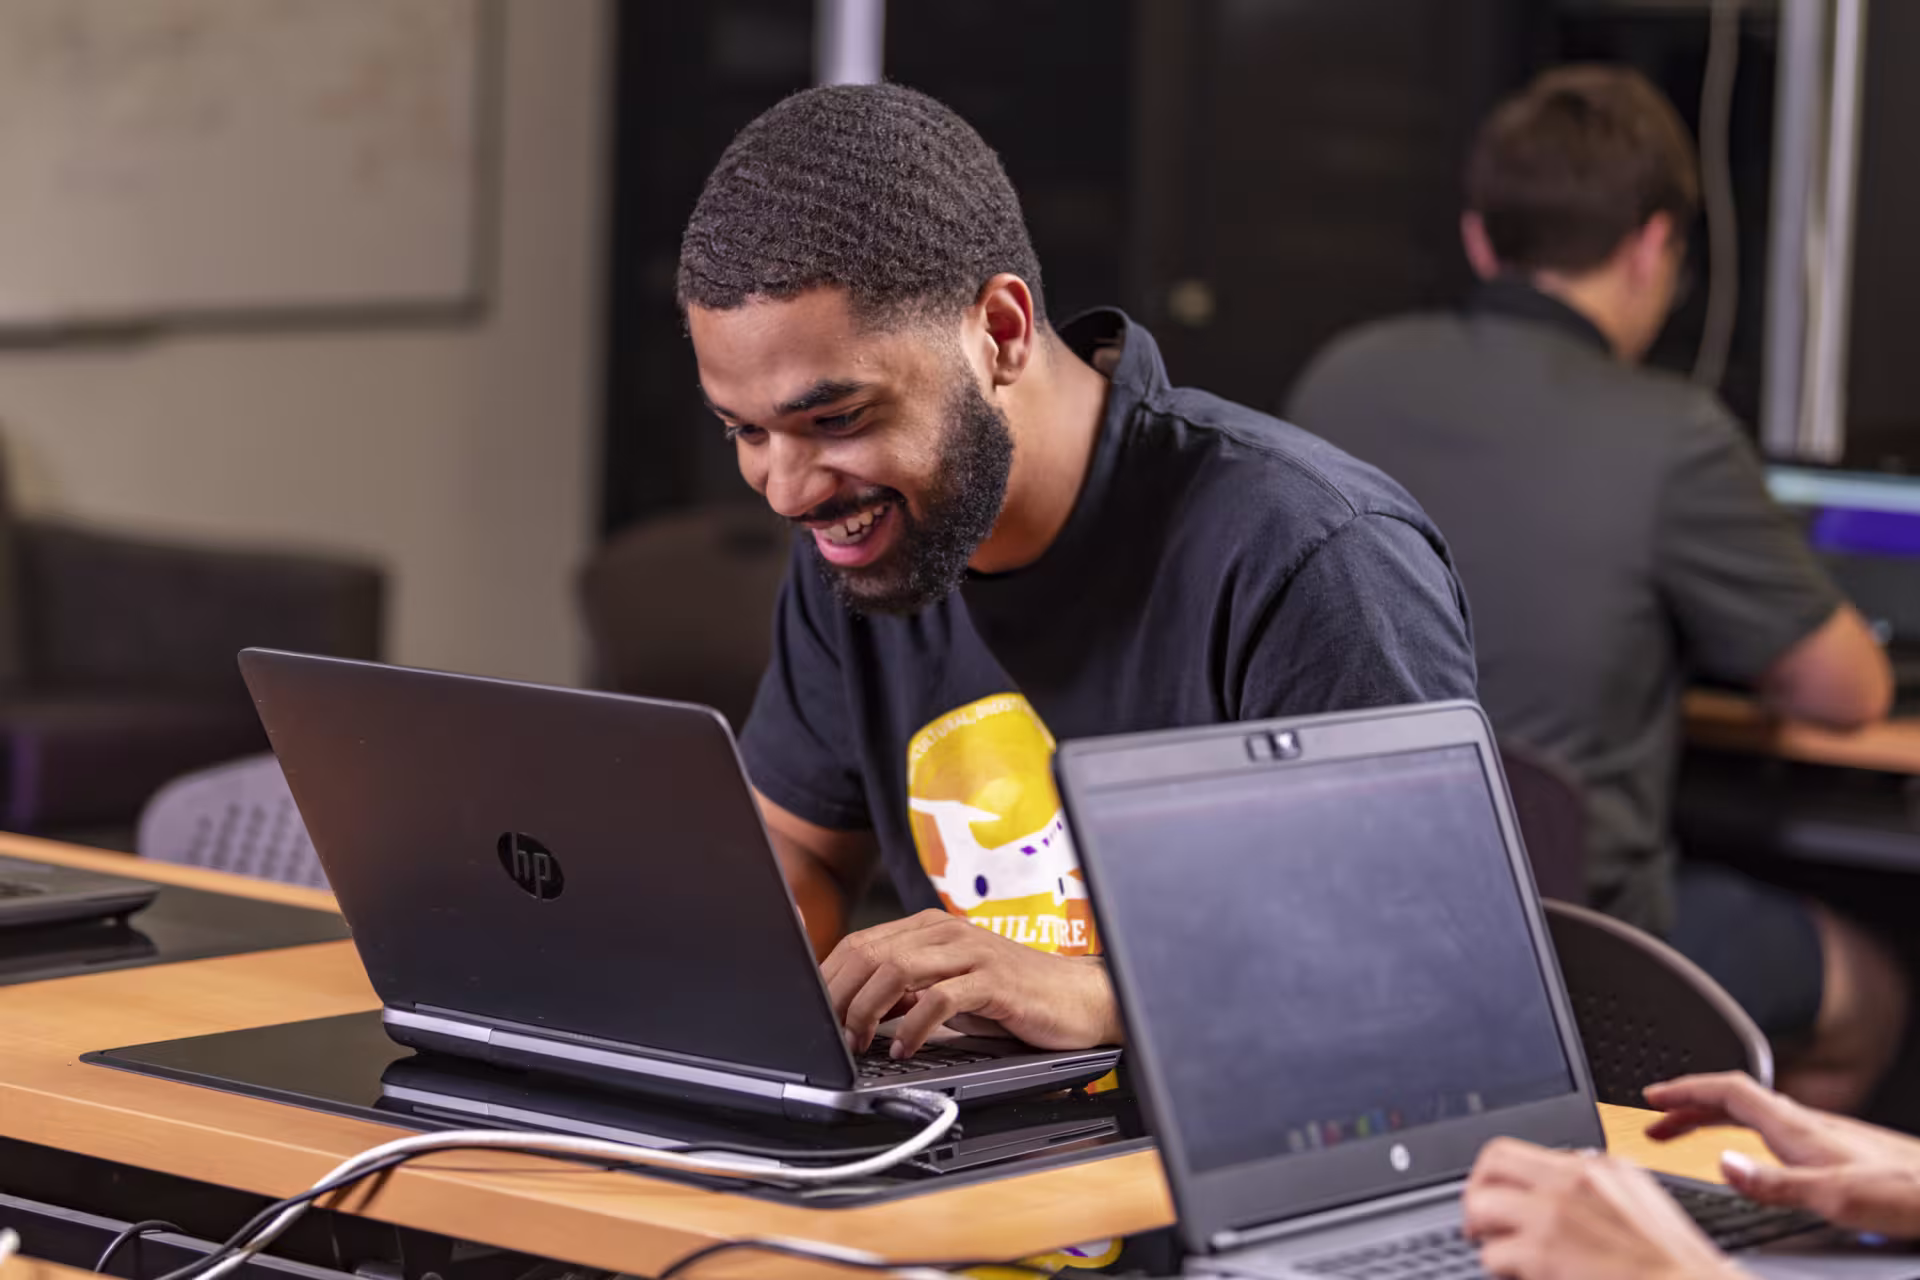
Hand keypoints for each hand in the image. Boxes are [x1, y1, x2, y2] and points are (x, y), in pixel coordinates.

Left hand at [819, 909, 1122, 1057]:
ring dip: (867, 1011)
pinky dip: (913, 1026)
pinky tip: (904, 1049)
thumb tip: (855, 1012)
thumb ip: (908, 992)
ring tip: (859, 1044)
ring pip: (896, 969)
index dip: (829, 980)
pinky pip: (940, 999)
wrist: (1082, 999)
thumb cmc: (1015, 998)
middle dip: (839, 997)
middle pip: (869, 953)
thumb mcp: (951, 991)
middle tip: (829, 1037)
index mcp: (930, 928)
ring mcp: (971, 952)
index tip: (814, 1018)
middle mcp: (947, 931)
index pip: (860, 943)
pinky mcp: (994, 980)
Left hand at [1463, 1138, 1746, 1279]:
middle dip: (1476, 1195)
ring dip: (1488, 1236)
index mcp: (1597, 1167)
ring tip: (1504, 1257)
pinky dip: (1502, 1271)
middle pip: (1490, 1165)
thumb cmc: (1675, 1268)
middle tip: (1480, 1225)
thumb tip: (1554, 1193)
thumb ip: (1596, 1191)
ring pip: (1481, 1207)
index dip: (1495, 1176)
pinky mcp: (1541, 1251)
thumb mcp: (1640, 1207)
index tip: (1494, 1195)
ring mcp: (1553, 1214)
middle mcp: (1571, 1181)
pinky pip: (1493, 1256)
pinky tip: (1523, 1278)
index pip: (1521, 1150)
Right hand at [1645, 1072, 1919, 1237]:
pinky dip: (1743, 1133)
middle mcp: (1807, 1124)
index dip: (1686, 1090)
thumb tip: (1721, 1165)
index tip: (1651, 1096)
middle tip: (1656, 1121)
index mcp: (1797, 1128)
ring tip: (1689, 1134)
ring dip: (1713, 1119)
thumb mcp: (1837, 1197)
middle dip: (1689, 1105)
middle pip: (1734, 1099)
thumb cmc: (1908, 1196)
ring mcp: (1824, 1135)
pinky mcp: (1837, 1150)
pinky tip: (1752, 1154)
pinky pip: (1772, 1129)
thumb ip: (1776, 1183)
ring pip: (1754, 1114)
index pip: (1728, 1091)